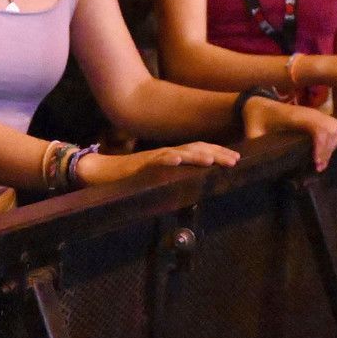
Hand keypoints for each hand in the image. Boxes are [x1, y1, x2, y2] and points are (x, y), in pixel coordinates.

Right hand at [77, 142, 240, 187]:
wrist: (100, 172)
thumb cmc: (129, 178)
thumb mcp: (158, 179)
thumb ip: (174, 179)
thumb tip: (194, 188)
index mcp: (171, 158)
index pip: (199, 151)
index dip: (218, 153)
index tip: (236, 159)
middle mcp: (165, 154)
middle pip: (195, 149)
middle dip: (216, 154)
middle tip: (235, 160)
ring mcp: (153, 158)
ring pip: (179, 153)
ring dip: (197, 155)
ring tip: (213, 160)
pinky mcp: (139, 165)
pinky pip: (155, 160)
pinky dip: (167, 159)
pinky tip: (178, 160)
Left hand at [242, 97, 336, 171]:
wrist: (258, 104)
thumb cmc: (255, 119)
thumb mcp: (252, 133)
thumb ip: (256, 147)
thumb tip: (258, 165)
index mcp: (293, 116)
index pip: (317, 127)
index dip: (321, 145)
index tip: (315, 162)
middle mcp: (308, 112)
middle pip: (332, 127)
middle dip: (328, 149)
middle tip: (318, 165)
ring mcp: (314, 113)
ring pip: (335, 127)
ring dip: (332, 145)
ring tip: (321, 162)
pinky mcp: (316, 117)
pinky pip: (333, 127)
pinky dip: (333, 141)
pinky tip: (323, 153)